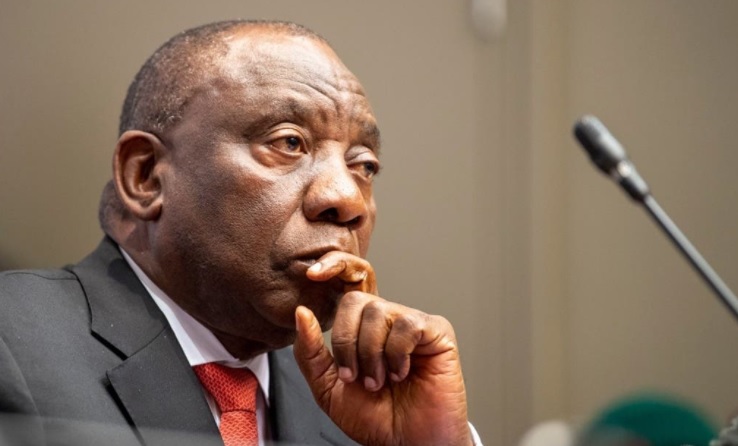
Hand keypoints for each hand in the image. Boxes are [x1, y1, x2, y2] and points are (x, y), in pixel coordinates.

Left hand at [293, 252, 471, 445]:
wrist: (406, 444)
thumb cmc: (374, 418)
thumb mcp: (328, 387)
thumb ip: (311, 352)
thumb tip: (300, 313)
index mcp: (362, 327)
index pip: (348, 284)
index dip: (335, 267)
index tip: (312, 274)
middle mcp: (388, 319)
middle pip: (356, 299)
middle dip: (346, 343)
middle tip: (356, 376)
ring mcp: (413, 323)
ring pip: (379, 311)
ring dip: (371, 355)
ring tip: (380, 381)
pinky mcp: (437, 331)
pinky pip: (408, 325)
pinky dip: (397, 354)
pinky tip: (403, 372)